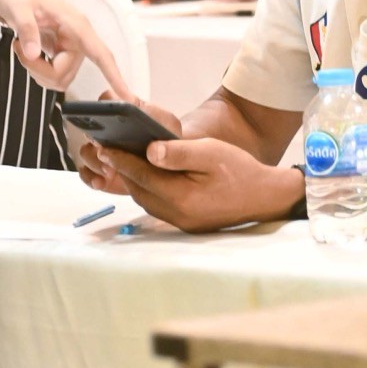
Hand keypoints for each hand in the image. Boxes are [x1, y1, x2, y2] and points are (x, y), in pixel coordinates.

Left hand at [0, 0, 135, 97]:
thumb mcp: (18, 7)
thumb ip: (27, 29)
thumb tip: (32, 54)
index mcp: (76, 25)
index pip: (100, 54)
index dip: (114, 76)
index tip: (128, 98)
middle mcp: (78, 39)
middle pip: (64, 75)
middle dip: (37, 70)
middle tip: (18, 48)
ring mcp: (71, 48)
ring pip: (58, 79)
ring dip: (36, 70)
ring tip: (22, 46)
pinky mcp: (62, 54)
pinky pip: (53, 75)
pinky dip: (36, 69)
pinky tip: (27, 51)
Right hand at [71, 97, 188, 195]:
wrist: (168, 162)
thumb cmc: (166, 139)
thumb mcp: (168, 125)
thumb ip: (156, 117)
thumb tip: (141, 124)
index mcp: (123, 111)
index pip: (105, 100)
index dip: (103, 108)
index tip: (107, 121)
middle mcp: (107, 128)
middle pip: (90, 128)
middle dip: (96, 140)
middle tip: (106, 149)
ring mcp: (102, 150)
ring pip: (86, 152)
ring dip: (94, 161)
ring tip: (109, 171)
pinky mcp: (99, 171)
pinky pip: (86, 173)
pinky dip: (90, 178)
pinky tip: (101, 182)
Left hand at [88, 123, 300, 232]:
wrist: (264, 197)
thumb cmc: (240, 170)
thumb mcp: (211, 153)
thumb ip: (179, 153)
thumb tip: (148, 150)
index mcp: (181, 197)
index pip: (141, 175)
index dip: (120, 159)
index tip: (102, 144)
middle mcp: (176, 215)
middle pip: (139, 189)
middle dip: (122, 169)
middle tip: (106, 148)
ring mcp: (180, 222)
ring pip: (146, 199)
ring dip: (134, 180)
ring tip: (122, 158)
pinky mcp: (186, 223)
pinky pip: (158, 204)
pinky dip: (148, 188)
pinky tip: (148, 174)